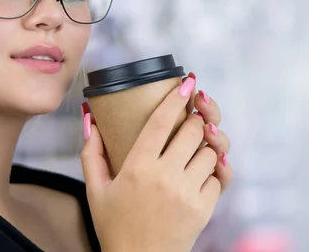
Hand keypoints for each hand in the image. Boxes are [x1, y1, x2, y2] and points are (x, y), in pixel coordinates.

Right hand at [80, 77, 232, 251]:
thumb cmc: (115, 225)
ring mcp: (187, 192)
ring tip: (195, 146)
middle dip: (195, 118)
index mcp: (137, 167)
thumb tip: (89, 120)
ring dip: (205, 145)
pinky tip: (201, 170)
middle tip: (191, 116)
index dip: (176, 98)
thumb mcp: (95, 189)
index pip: (161, 122)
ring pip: (210, 152)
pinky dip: (213, 170)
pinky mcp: (203, 208)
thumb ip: (91, 153)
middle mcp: (165, 176)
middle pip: (193, 130)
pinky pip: (219, 177)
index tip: (187, 83)